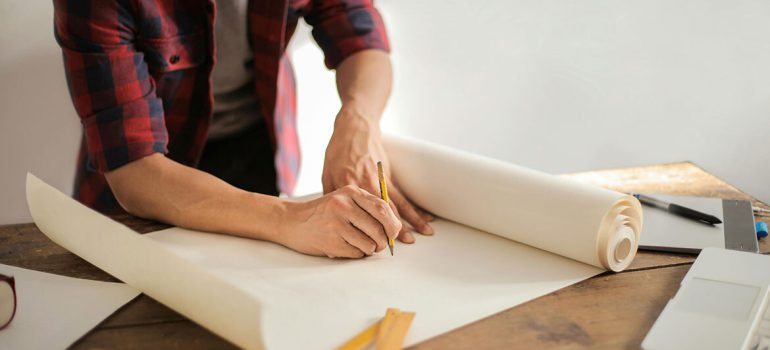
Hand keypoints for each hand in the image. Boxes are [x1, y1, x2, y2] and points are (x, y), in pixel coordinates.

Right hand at [278, 185, 400, 257]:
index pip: (383, 208)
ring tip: (359, 245)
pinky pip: (357, 253)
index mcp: (351, 192)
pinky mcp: (331, 241)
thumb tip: (396, 228)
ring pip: (370, 244)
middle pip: (379, 228)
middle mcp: (343, 205)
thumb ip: (368, 207)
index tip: (394, 233)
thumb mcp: (344, 200)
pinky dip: (357, 254)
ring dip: (369, 249)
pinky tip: (347, 247)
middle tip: (380, 244)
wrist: (291, 221)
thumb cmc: (324, 213)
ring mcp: (336, 224)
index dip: (393, 224)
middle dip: (384, 241)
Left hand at [321, 107, 433, 243]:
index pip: (357, 213)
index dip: (364, 229)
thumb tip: (332, 217)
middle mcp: (365, 184)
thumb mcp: (326, 172)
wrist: (354, 127)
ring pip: (395, 205)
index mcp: (347, 186)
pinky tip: (424, 217)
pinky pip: (403, 195)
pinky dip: (414, 207)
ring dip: (409, 221)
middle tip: (397, 247)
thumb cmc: (337, 150)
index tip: (369, 244)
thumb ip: (330, 195)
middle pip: (379, 212)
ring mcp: (379, 180)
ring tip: (420, 235)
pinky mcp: (388, 176)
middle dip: (390, 230)